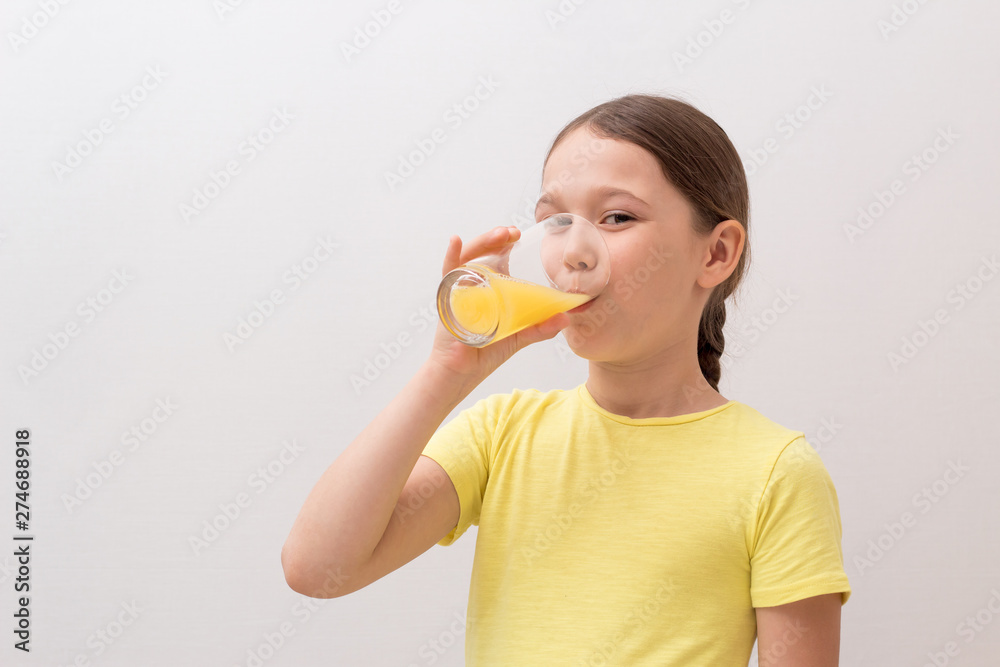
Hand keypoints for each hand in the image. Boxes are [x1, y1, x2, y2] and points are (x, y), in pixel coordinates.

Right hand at [426, 225, 569, 385]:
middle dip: (497, 238)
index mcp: (491, 288)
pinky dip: (450, 256)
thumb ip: (540, 327)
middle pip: (484, 253)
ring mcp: (459, 288)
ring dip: (482, 242)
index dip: (507, 244)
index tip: (521, 236)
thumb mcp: (519, 337)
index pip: (498, 258)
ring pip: (468, 257)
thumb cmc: (486, 353)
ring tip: (499, 234)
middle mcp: (474, 284)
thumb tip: (566, 318)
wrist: (462, 372)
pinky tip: (456, 241)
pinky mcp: (447, 297)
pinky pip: (447, 272)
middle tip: (514, 232)